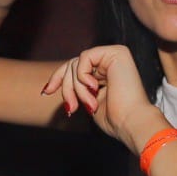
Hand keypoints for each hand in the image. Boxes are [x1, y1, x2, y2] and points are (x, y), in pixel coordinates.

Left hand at [41, 44, 163, 148]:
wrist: (131, 123)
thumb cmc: (115, 119)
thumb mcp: (88, 101)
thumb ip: (76, 88)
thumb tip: (53, 84)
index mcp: (106, 73)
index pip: (75, 69)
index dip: (58, 78)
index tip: (46, 92)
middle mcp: (110, 62)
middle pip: (73, 66)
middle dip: (66, 88)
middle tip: (71, 108)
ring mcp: (114, 55)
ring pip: (76, 64)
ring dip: (77, 88)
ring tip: (90, 104)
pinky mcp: (117, 52)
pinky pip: (84, 57)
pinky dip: (82, 75)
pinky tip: (94, 88)